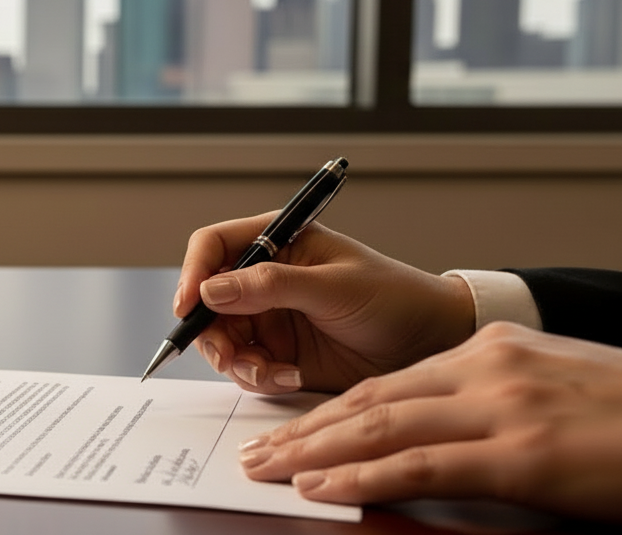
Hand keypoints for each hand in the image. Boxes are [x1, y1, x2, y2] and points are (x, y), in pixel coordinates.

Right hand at [174, 212, 475, 393]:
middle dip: (212, 330)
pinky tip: (291, 378)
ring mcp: (270, 317)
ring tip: (271, 371)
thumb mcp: (333, 287)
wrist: (431, 343)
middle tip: (231, 354)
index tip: (190, 305)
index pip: (213, 247)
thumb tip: (211, 288)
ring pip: (221, 339)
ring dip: (236, 360)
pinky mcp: (279, 354)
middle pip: (207, 300)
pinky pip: (246, 368)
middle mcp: (265, 278)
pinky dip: (258, 378)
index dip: (193, 273)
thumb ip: (271, 285)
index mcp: (278, 242)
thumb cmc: (394, 297)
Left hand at [238, 322, 621, 524]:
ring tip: (267, 468)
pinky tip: (322, 488)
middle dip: (305, 429)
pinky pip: (420, 465)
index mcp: (489, 351)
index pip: (389, 382)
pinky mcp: (521, 455)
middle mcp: (485, 369)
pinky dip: (362, 478)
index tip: (292, 430)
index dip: (331, 411)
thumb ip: (488, 399)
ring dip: (313, 451)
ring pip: (380, 427)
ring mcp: (501, 408)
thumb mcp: (551, 387)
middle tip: (258, 450)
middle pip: (371, 401)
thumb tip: (434, 429)